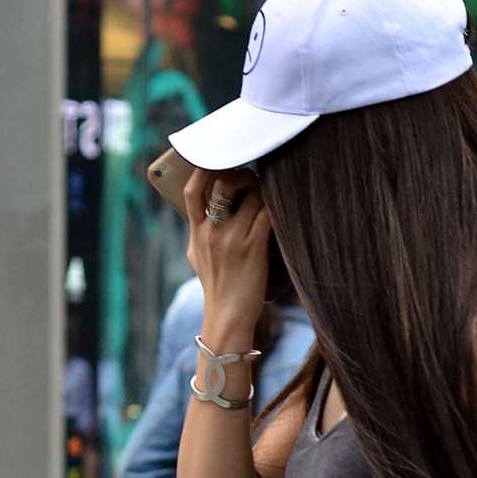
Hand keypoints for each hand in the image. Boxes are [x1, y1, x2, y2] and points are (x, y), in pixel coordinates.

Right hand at [183, 166, 270, 335]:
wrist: (227, 317)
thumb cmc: (216, 287)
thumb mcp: (196, 258)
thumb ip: (198, 233)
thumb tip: (203, 214)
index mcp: (196, 232)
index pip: (192, 191)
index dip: (204, 169)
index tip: (218, 160)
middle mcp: (212, 231)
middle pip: (224, 184)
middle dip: (242, 175)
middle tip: (254, 179)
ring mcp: (232, 238)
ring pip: (252, 196)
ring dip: (265, 190)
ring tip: (273, 194)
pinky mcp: (252, 248)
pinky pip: (267, 216)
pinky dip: (277, 208)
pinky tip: (284, 208)